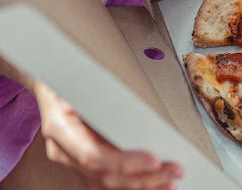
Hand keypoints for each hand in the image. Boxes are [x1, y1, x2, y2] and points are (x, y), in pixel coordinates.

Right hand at [35, 83, 182, 189]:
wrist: (50, 86)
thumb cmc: (68, 80)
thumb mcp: (80, 79)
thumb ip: (103, 95)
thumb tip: (135, 99)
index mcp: (61, 128)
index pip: (94, 156)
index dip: (124, 162)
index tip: (153, 160)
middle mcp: (64, 150)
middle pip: (104, 176)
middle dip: (143, 178)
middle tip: (174, 172)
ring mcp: (72, 160)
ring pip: (106, 185)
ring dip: (141, 186)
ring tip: (169, 183)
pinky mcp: (84, 164)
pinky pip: (106, 182)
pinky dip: (132, 185)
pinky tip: (153, 185)